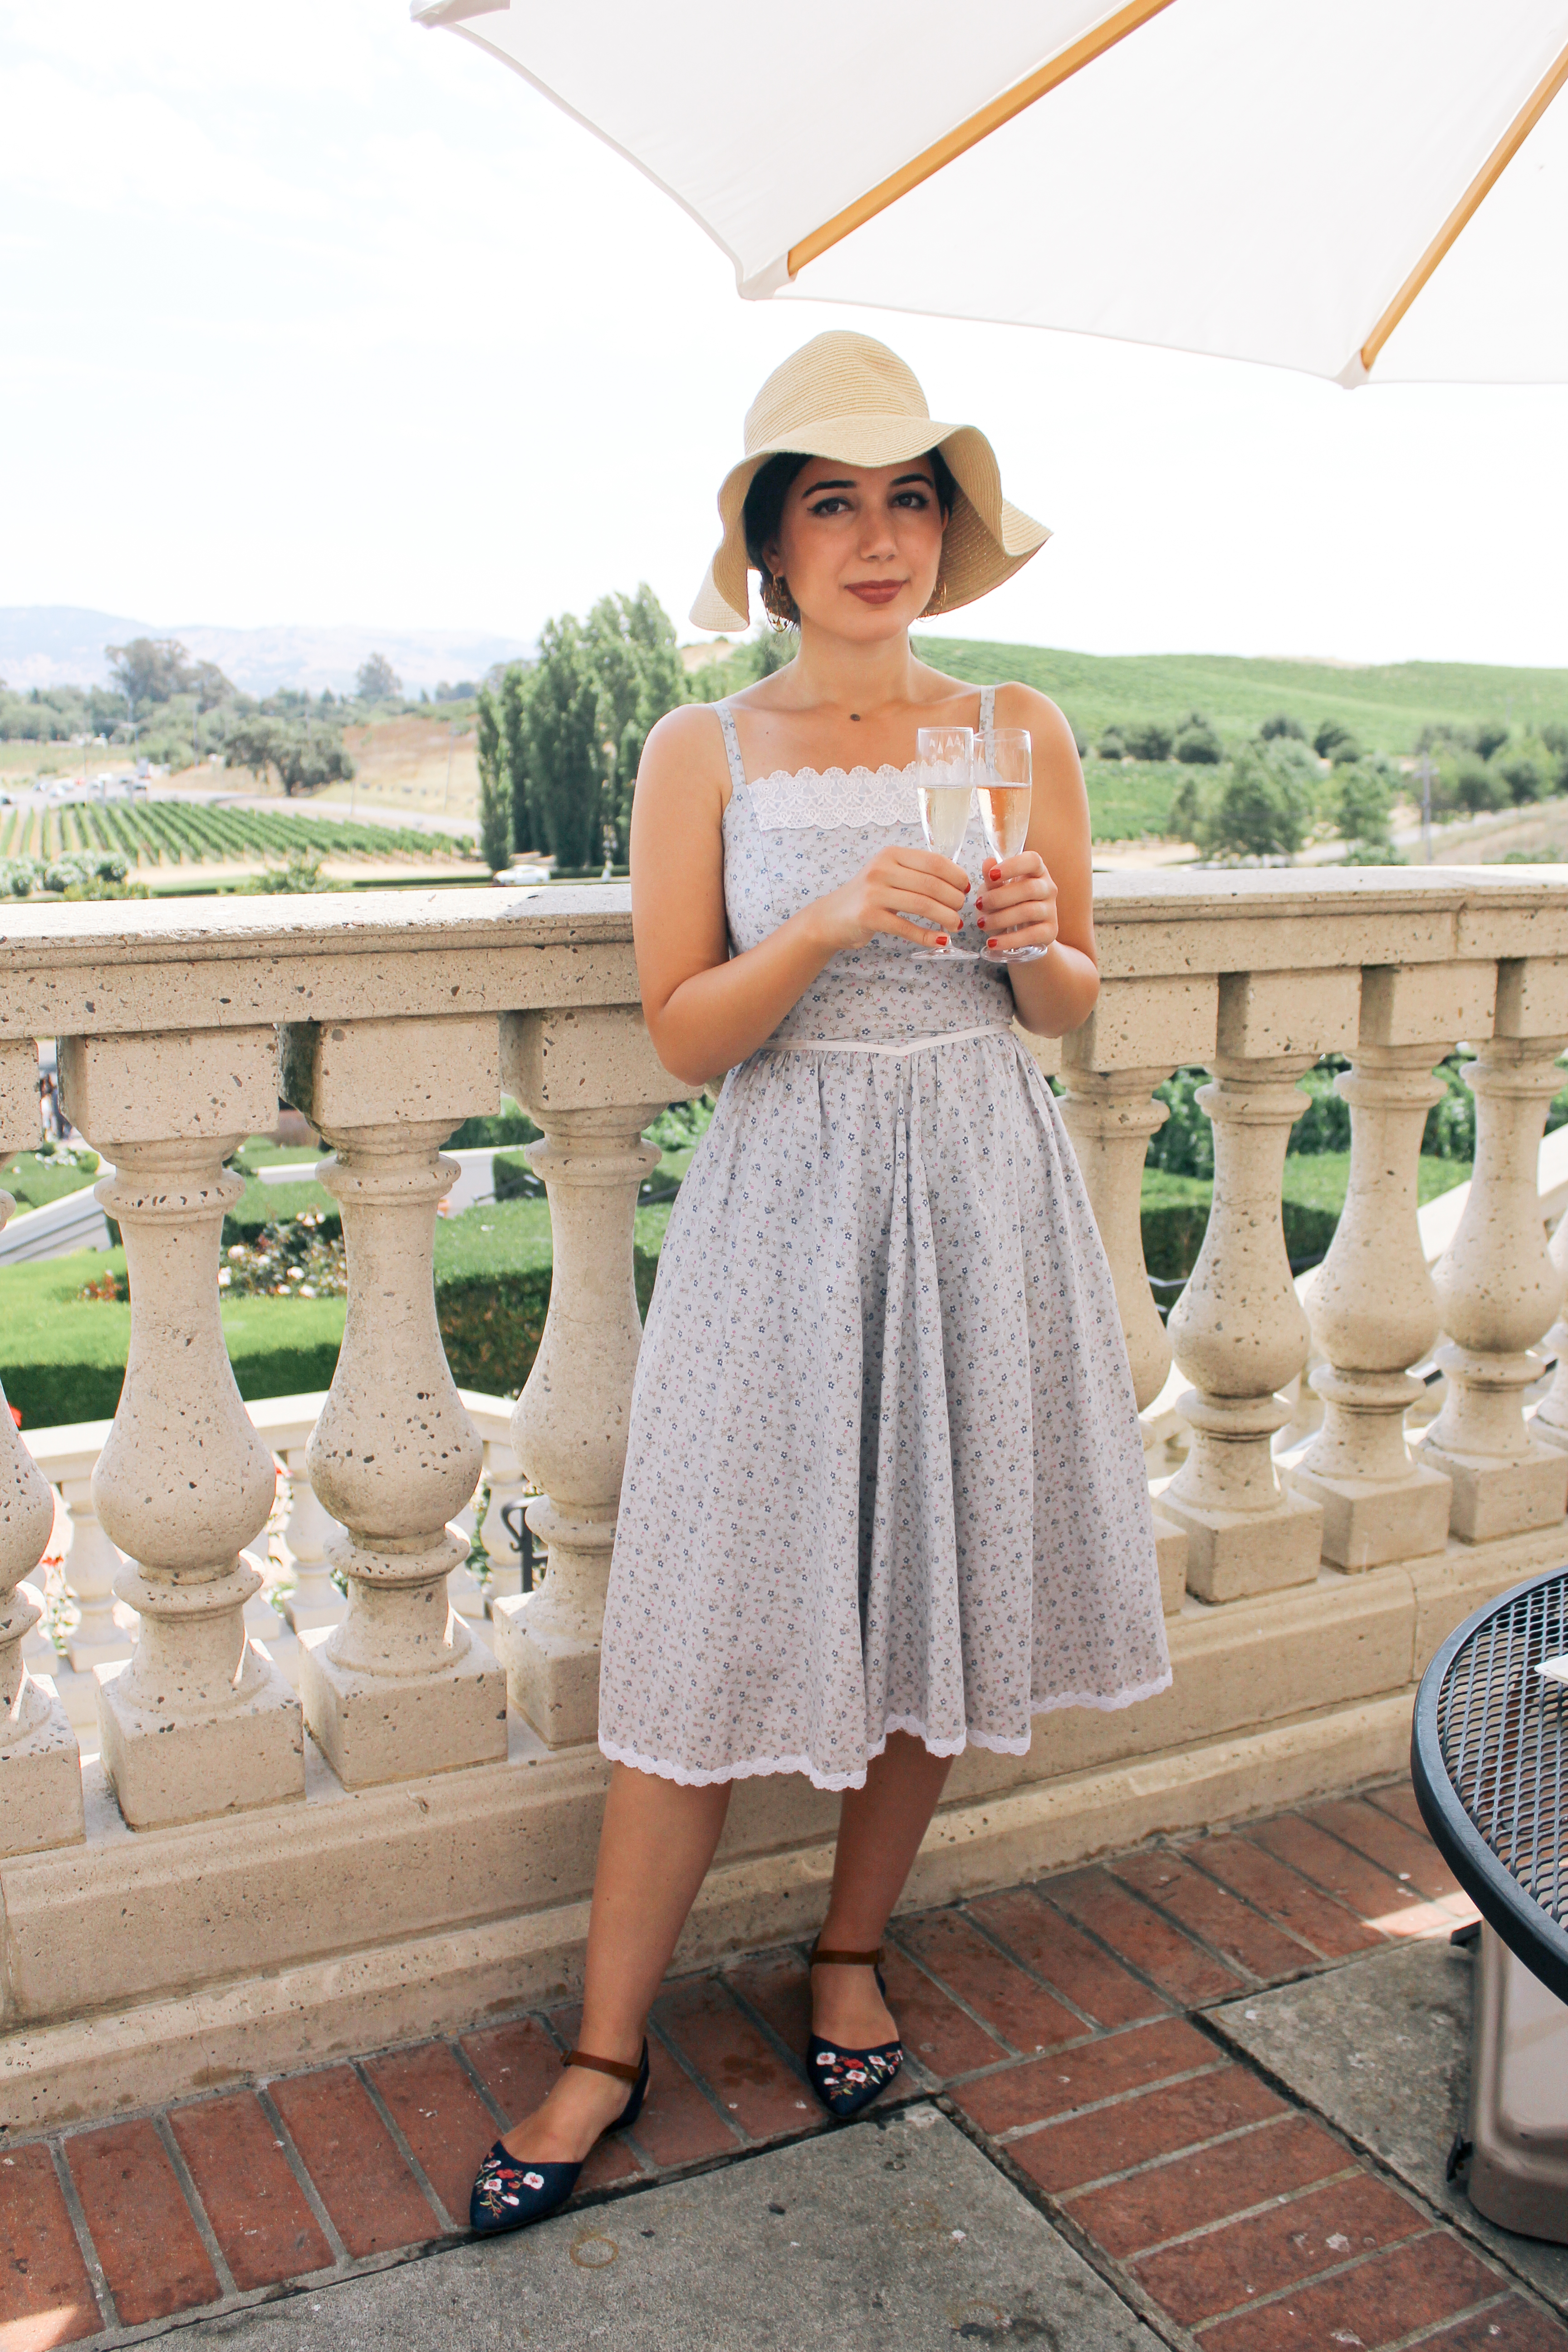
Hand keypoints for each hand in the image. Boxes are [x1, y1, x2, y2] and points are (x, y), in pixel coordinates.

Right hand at [807, 845, 970, 954]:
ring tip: (956, 925)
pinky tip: (940, 940)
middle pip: (931, 884)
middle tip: (961, 910)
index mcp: (891, 854)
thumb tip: (957, 882)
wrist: (831, 917)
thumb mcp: (889, 875)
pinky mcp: (868, 917)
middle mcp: (881, 869)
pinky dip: (928, 936)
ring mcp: (873, 893)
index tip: (965, 888)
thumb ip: (916, 873)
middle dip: (954, 899)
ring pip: (922, 905)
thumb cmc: (868, 896)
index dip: (956, 876)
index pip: (934, 861)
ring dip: (946, 917)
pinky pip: (906, 927)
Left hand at [974, 853, 1057, 954]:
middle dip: (999, 897)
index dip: (1013, 866)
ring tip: (981, 924)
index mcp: (1036, 871)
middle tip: (979, 904)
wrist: (1020, 934)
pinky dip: (1009, 940)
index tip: (992, 875)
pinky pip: (1032, 935)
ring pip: (1029, 911)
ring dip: (1001, 918)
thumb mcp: (996, 890)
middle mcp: (1048, 888)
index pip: (1033, 860)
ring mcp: (1051, 910)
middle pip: (1029, 888)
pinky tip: (993, 942)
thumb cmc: (1007, 904)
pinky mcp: (1050, 931)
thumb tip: (988, 862)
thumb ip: (992, 879)